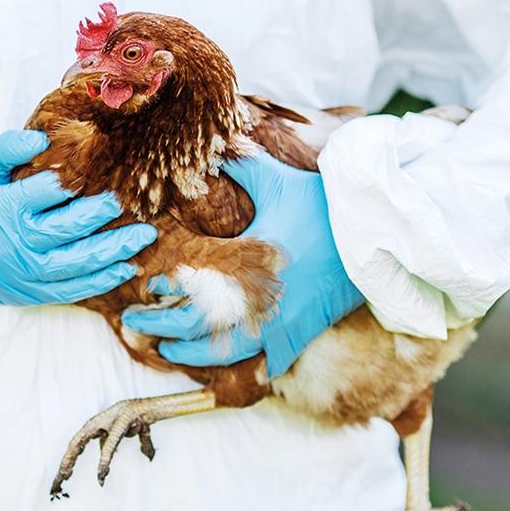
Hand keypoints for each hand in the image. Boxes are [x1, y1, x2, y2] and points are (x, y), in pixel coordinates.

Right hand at [0, 130, 156, 305]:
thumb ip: (6, 148)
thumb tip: (41, 138)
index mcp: (4, 208)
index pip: (46, 192)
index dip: (70, 181)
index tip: (91, 172)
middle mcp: (17, 243)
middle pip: (67, 229)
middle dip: (99, 215)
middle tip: (122, 202)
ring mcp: (26, 272)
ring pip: (76, 263)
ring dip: (113, 251)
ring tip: (143, 237)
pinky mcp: (31, 292)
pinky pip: (71, 291)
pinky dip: (100, 281)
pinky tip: (125, 269)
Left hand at [121, 152, 363, 375]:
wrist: (373, 237)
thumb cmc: (322, 208)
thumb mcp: (276, 180)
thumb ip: (240, 167)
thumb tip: (215, 148)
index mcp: (242, 264)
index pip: (189, 286)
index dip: (164, 290)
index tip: (148, 285)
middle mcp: (254, 301)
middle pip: (195, 328)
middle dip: (161, 327)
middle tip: (136, 322)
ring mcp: (278, 323)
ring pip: (224, 354)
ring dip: (191, 355)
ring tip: (168, 351)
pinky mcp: (299, 334)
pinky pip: (263, 361)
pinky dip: (238, 363)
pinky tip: (221, 363)